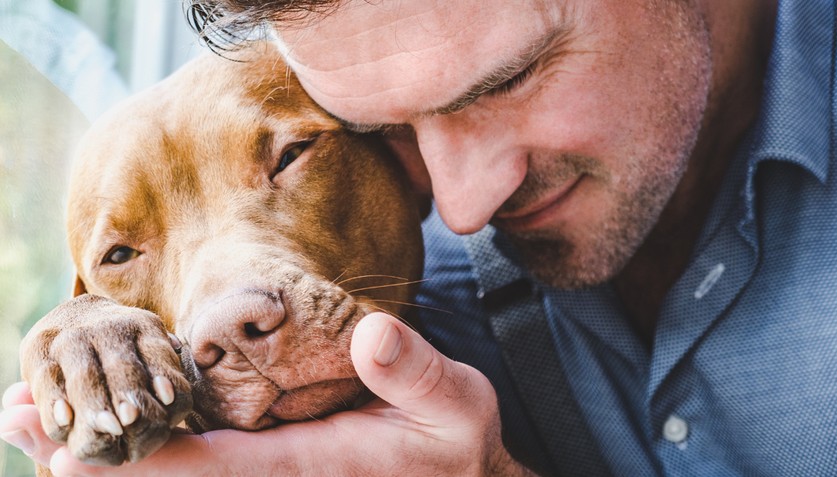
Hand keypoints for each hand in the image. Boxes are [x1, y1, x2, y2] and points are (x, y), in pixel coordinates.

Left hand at [1, 312, 535, 475]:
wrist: (458, 474)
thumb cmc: (452, 439)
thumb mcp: (454, 402)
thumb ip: (415, 371)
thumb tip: (372, 334)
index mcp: (305, 468)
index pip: (207, 470)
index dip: (133, 463)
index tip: (63, 451)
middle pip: (166, 476)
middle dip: (88, 454)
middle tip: (14, 419)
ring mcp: (264, 472)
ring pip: (169, 468)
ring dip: (96, 447)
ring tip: (25, 418)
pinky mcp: (266, 457)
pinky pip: (192, 452)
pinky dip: (137, 439)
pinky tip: (97, 420)